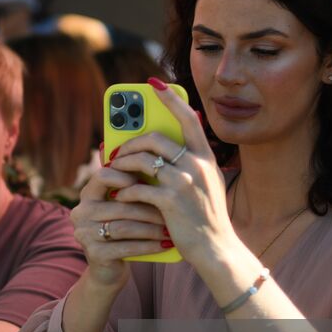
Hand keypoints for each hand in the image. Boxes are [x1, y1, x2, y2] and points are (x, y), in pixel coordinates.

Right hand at [72, 155, 167, 288]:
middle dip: (149, 208)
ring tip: (171, 229)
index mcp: (87, 195)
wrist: (109, 268)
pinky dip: (148, 246)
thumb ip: (129, 188)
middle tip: (172, 210)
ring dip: (152, 228)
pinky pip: (126, 247)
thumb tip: (155, 165)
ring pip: (125, 227)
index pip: (102, 176)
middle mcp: (80, 212)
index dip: (125, 176)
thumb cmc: (122, 230)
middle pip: (120, 205)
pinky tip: (165, 244)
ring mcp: (84, 234)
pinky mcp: (94, 254)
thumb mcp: (122, 207)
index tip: (149, 183)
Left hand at [105, 79, 238, 271]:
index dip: (170, 99)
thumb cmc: (206, 216)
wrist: (217, 248)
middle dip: (131, 142)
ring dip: (123, 164)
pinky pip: (138, 186)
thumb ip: (191, 162)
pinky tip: (122, 194)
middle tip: (118, 150)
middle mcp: (197, 165)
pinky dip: (126, 189)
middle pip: (156, 138)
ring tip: (115, 170)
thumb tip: (161, 144)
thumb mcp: (208, 182)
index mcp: (206, 157)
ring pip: (142, 160)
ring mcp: (184, 182)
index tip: (154, 83)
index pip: (188, 118)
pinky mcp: (171, 201)